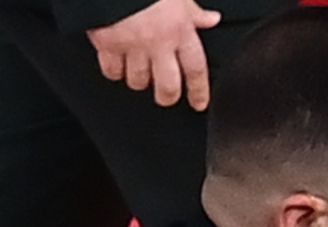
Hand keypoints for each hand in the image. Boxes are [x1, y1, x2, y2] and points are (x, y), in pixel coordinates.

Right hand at [86, 0, 221, 110]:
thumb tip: (211, 20)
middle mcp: (158, 42)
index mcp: (179, 29)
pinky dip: (114, 72)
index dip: (199, 91)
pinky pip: (111, 71)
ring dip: (139, 81)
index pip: (196, 69)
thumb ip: (193, 12)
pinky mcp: (106, 43)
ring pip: (138, 80)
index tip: (199, 103)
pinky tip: (117, 66)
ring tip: (140, 74)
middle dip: (167, 96)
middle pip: (168, 85)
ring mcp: (131, 45)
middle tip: (166, 97)